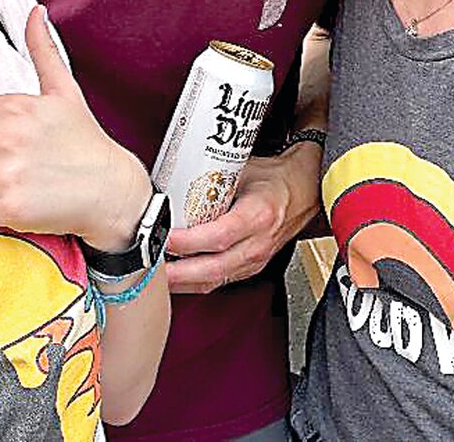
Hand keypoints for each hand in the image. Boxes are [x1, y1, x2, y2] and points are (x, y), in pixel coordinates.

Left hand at [0, 7, 151, 249]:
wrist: (110, 189)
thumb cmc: (84, 142)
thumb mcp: (64, 91)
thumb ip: (42, 50)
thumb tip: (35, 12)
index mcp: (14, 107)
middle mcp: (6, 138)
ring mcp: (6, 175)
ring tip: (1, 181)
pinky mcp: (9, 209)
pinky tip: (7, 201)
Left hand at [164, 144, 321, 294]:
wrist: (304, 191)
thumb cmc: (274, 179)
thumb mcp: (241, 169)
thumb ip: (209, 179)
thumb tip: (173, 183)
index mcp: (258, 215)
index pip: (219, 237)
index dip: (188, 241)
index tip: (163, 236)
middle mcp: (258, 243)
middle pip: (213, 268)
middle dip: (177, 272)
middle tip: (149, 266)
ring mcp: (255, 260)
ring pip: (214, 281)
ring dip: (182, 282)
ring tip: (155, 275)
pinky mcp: (250, 268)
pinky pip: (218, 282)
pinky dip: (193, 283)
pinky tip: (175, 277)